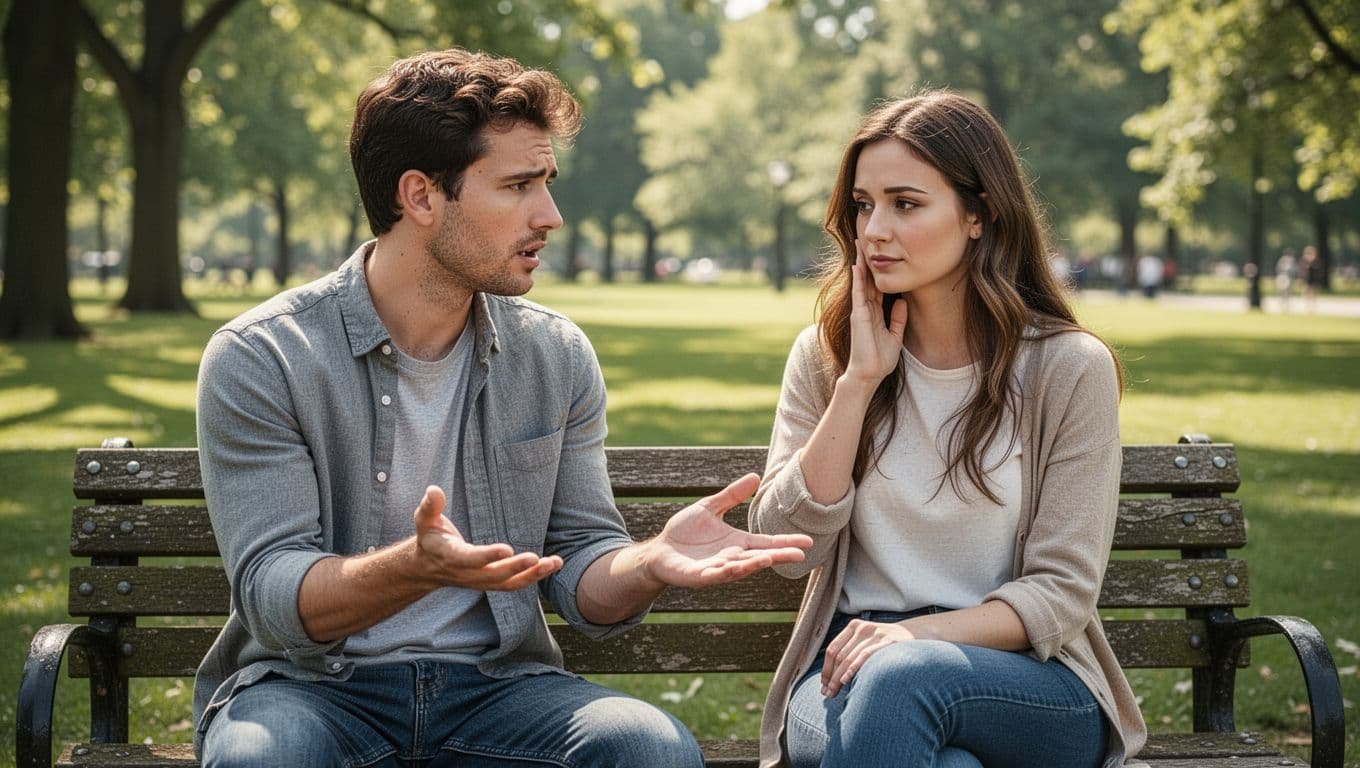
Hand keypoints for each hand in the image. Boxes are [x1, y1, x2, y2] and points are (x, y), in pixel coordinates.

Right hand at [413, 485, 561, 590]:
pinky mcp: (492, 582)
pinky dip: (534, 576)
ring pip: (509, 583)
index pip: (471, 559)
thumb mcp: (424, 520)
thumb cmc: (430, 537)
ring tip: (554, 563)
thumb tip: (433, 490)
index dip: (488, 556)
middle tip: (535, 558)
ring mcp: (481, 581)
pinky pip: (515, 584)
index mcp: (451, 557)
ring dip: (533, 575)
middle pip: (494, 575)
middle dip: (516, 568)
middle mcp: (468, 574)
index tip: (506, 550)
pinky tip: (552, 565)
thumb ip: (430, 506)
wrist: (428, 567)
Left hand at [645, 473, 812, 587]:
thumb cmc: (685, 532)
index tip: (808, 542)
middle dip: (779, 556)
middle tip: (800, 555)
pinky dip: (726, 571)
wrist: (660, 550)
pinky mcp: (700, 576)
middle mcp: (732, 557)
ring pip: (740, 568)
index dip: (786, 542)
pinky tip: (735, 566)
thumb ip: (732, 495)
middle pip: (760, 557)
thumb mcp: (710, 508)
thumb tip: (755, 476)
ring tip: (770, 558)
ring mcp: (717, 568)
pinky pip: (715, 574)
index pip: (767, 542)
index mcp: (738, 543)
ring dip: (755, 564)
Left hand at [821, 618, 918, 696]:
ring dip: (838, 678)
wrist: (914, 635)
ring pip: (849, 658)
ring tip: (833, 692)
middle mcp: (862, 628)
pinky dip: (853, 668)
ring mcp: (875, 634)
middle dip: (831, 677)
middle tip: (827, 694)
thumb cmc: (885, 645)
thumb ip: (850, 653)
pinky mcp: (887, 641)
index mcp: (853, 627)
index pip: (832, 649)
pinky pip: (865, 656)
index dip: (826, 669)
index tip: (823, 685)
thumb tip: (829, 680)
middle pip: (839, 656)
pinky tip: (846, 680)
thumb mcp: (867, 641)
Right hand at [844, 240, 906, 386]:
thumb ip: (898, 319)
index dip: (877, 271)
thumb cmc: (879, 359)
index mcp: (874, 313)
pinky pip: (858, 293)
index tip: (878, 255)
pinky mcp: (858, 315)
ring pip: (860, 281)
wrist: (869, 374)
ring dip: (860, 263)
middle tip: (865, 241)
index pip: (876, 287)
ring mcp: (860, 311)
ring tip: (859, 245)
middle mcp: (865, 309)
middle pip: (866, 279)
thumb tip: (902, 301)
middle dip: (866, 260)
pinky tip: (857, 264)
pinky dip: (858, 278)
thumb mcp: (895, 336)